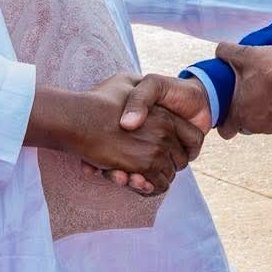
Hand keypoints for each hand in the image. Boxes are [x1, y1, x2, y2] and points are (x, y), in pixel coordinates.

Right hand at [26, 75, 203, 196]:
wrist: (79, 117)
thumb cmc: (101, 99)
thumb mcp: (125, 83)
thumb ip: (141, 93)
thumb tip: (148, 100)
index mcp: (166, 114)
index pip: (192, 139)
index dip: (181, 148)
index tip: (168, 153)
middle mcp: (166, 132)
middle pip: (180, 160)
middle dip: (166, 167)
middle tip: (145, 168)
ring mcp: (157, 150)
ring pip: (168, 176)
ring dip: (153, 180)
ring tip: (134, 176)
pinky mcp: (145, 166)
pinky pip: (156, 186)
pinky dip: (146, 189)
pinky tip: (131, 180)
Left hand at [215, 42, 271, 139]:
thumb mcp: (244, 55)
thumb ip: (227, 53)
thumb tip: (220, 50)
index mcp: (240, 114)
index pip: (225, 131)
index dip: (224, 122)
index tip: (226, 110)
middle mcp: (256, 126)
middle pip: (244, 127)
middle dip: (244, 114)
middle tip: (246, 96)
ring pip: (263, 124)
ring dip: (262, 112)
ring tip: (266, 92)